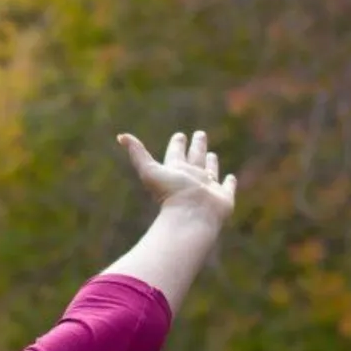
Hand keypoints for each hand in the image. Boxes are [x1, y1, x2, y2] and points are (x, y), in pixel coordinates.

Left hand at [118, 130, 236, 222]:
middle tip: (200, 133)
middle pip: (194, 158)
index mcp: (175, 171)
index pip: (175, 153)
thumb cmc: (170, 195)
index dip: (177, 144)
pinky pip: (227, 187)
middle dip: (197, 146)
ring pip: (210, 171)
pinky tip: (230, 178)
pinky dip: (229, 183)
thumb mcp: (149, 170)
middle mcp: (191, 178)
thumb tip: (120, 136)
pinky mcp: (222, 197)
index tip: (179, 135)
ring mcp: (207, 188)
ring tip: (212, 154)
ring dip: (211, 162)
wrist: (190, 217)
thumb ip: (137, 153)